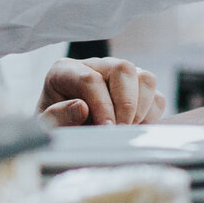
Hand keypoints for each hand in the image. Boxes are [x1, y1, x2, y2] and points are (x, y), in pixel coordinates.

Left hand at [38, 57, 165, 125]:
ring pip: (145, 78)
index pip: (91, 78)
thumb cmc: (54, 129)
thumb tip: (82, 108)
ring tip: (126, 130)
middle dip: (126, 103)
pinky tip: (134, 129)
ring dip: (141, 108)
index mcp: (66, 70)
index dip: (101, 105)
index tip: (106, 129)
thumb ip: (58, 116)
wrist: (64, 136)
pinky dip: (151, 115)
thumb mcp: (46, 126)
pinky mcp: (138, 91)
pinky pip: (157, 97)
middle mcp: (96, 66)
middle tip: (119, 130)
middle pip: (123, 69)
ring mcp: (119, 77)